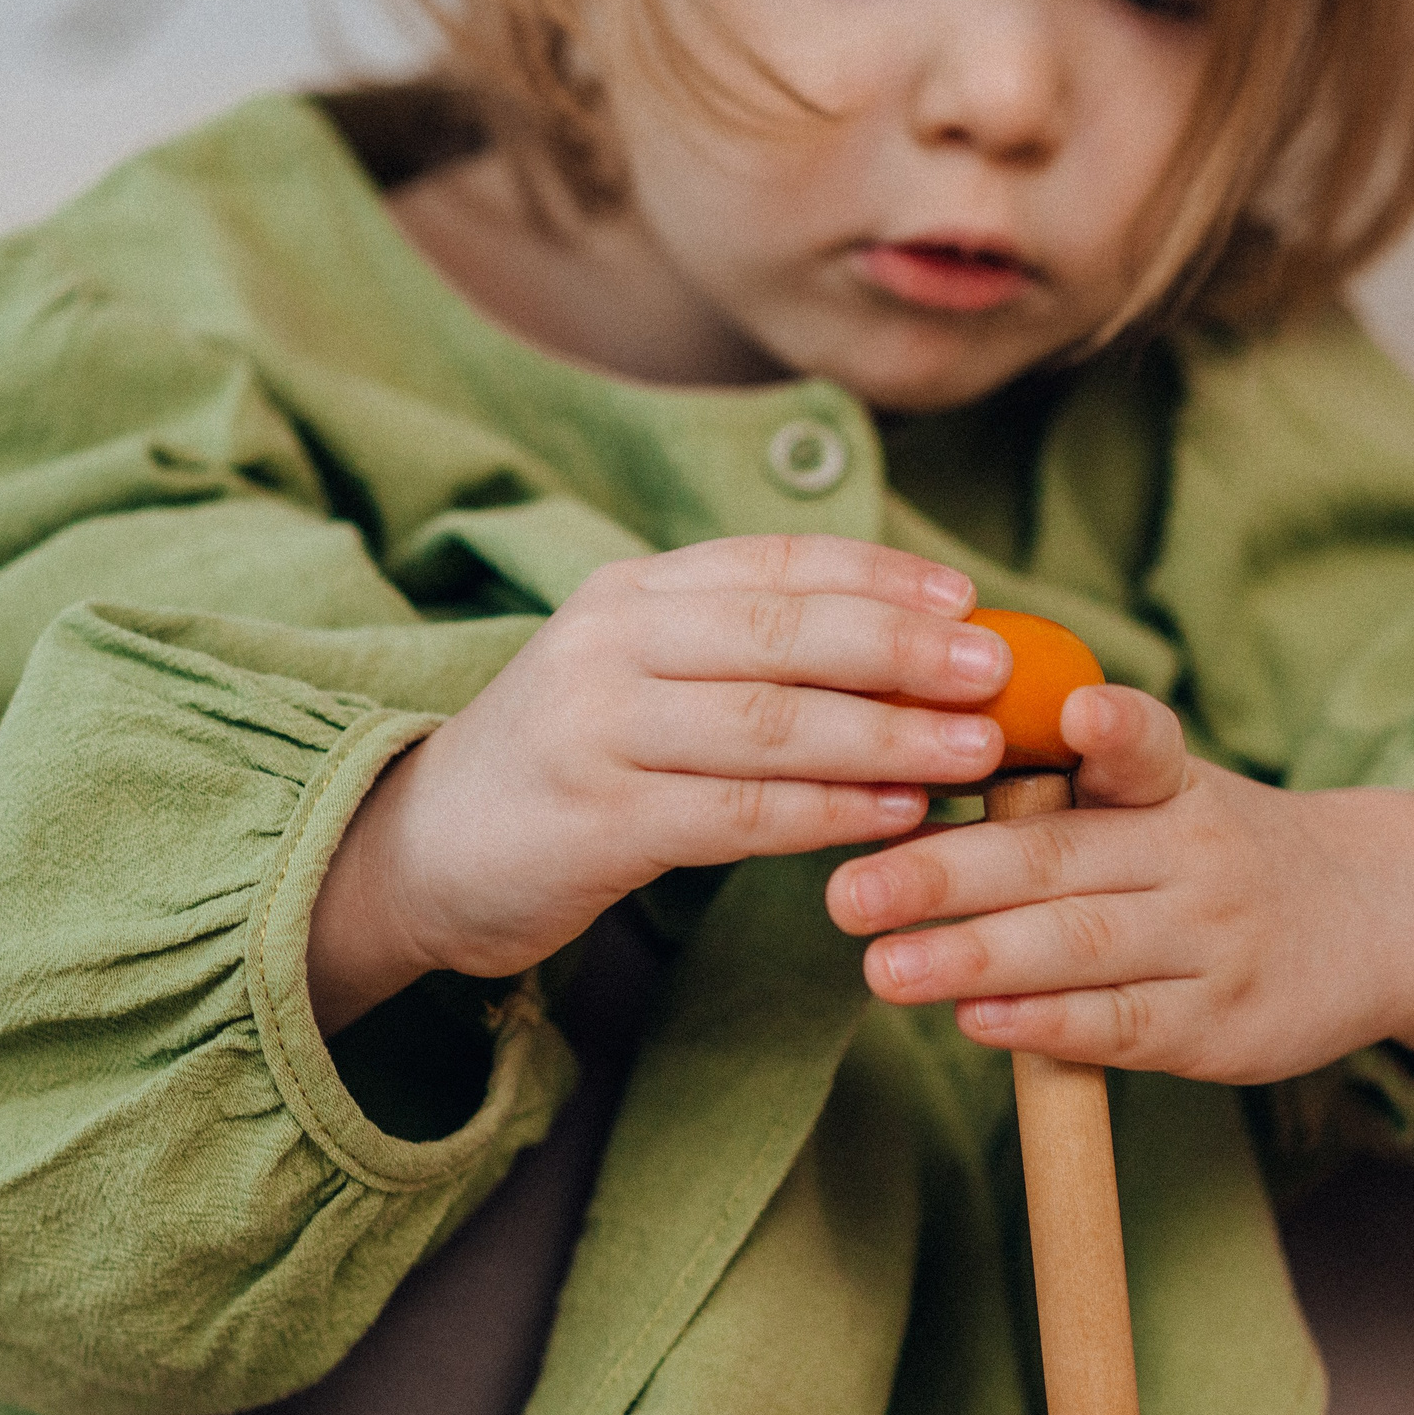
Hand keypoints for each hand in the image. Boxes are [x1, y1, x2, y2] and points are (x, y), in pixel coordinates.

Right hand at [308, 535, 1018, 1030]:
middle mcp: (609, 642)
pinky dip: (828, 812)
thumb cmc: (567, 765)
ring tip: (972, 751)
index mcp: (629, 591)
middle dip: (903, 648)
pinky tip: (896, 816)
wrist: (417, 851)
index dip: (881, 576)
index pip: (775, 563)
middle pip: (785, 633)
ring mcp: (597, 730)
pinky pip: (739, 812)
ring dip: (887, 735)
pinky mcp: (596, 820)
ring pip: (772, 723)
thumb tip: (909, 649)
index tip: (969, 597)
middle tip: (996, 671)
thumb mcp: (639, 678)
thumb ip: (743, 654)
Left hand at [825, 687, 1413, 1112]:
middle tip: (848, 893)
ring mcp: (1212, 943)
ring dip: (976, 958)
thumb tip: (894, 764)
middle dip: (947, 875)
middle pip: (1062, 860)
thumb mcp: (1160, 795)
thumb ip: (1056, 783)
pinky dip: (1043, 1024)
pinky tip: (974, 1019)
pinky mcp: (1218, 1027)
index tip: (1075, 714)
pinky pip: (1119, 1024)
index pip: (1145, 746)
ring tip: (884, 969)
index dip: (1112, 729)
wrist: (1371, 923)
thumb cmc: (1209, 851)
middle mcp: (1198, 856)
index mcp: (1171, 784)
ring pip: (1084, 948)